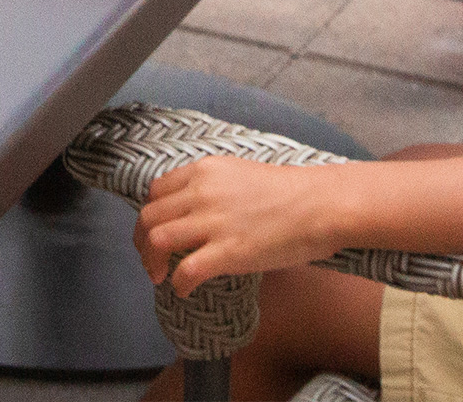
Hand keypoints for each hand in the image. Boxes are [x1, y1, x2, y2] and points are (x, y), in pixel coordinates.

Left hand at [134, 157, 335, 292]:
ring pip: (157, 240)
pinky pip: (186, 271)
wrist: (320, 204)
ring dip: (151, 263)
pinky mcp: (228, 251)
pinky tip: (184, 291)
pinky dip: (178, 284)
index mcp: (204, 171)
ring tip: (159, 277)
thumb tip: (196, 211)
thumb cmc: (289, 192)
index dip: (150, 215)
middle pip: (149, 217)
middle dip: (142, 242)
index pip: (155, 191)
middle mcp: (201, 192)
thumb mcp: (239, 174)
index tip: (155, 231)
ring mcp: (213, 222)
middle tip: (151, 260)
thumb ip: (213, 187)